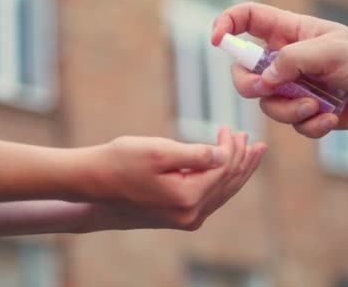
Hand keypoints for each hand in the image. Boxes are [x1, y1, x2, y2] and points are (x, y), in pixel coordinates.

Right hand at [70, 127, 266, 230]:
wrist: (93, 184)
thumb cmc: (120, 161)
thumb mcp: (159, 151)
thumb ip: (196, 155)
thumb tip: (224, 155)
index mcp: (187, 198)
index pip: (223, 169)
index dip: (231, 147)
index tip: (229, 127)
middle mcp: (190, 215)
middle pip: (227, 184)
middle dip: (242, 161)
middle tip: (254, 142)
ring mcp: (185, 219)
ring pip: (221, 193)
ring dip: (236, 172)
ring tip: (249, 154)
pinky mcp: (178, 217)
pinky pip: (209, 198)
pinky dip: (220, 182)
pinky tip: (225, 171)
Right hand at [212, 2, 347, 137]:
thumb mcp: (331, 51)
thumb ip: (293, 60)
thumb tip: (265, 80)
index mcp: (288, 32)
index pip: (246, 19)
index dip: (226, 25)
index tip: (218, 41)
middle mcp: (284, 59)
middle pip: (244, 72)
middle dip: (253, 85)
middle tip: (271, 88)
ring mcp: (291, 86)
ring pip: (266, 104)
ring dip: (291, 110)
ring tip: (319, 108)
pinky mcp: (302, 111)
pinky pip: (290, 123)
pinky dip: (310, 125)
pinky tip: (331, 118)